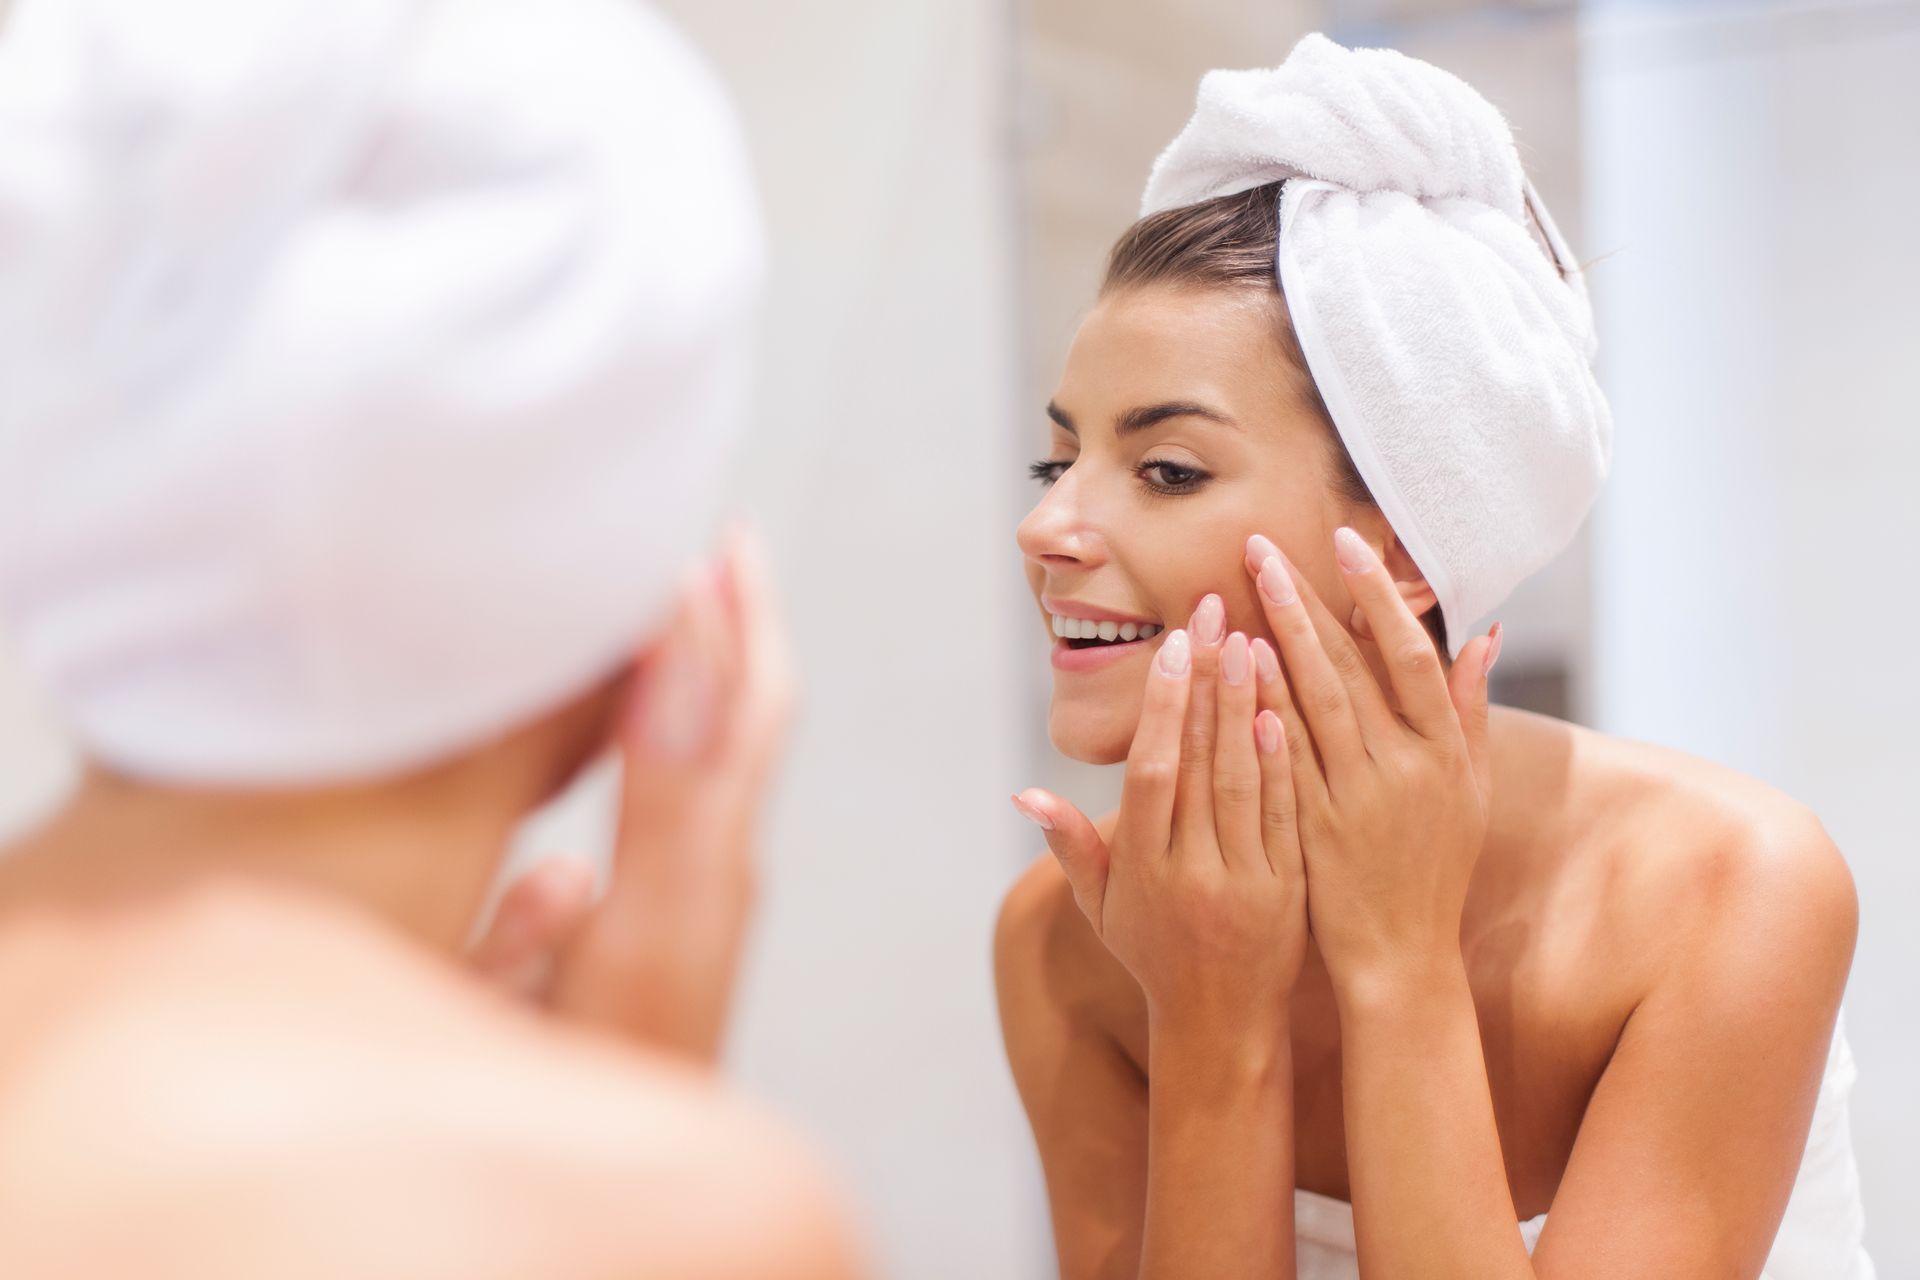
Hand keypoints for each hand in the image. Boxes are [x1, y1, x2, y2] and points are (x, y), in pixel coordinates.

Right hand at [472, 527, 795, 1063]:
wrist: (638, 1155)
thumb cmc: (611, 1068)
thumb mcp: (617, 942)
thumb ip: (648, 803)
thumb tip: (666, 692)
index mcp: (703, 860)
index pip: (735, 714)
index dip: (730, 626)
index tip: (709, 546)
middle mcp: (717, 864)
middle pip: (748, 718)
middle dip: (741, 625)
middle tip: (723, 547)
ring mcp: (705, 888)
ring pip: (728, 745)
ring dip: (719, 663)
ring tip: (692, 601)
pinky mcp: (683, 911)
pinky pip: (704, 784)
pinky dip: (690, 720)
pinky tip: (657, 709)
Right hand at [1012, 595, 1306, 1039]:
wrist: (1221, 1027)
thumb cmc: (1153, 956)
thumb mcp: (1100, 910)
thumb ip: (1071, 847)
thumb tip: (1024, 793)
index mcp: (1143, 868)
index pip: (1153, 771)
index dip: (1165, 708)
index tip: (1175, 646)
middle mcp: (1191, 869)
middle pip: (1201, 762)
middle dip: (1208, 682)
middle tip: (1219, 613)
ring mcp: (1244, 880)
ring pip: (1246, 781)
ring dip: (1250, 707)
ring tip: (1255, 641)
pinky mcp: (1288, 891)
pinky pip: (1287, 818)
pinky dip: (1286, 766)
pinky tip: (1287, 712)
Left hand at [1241, 528, 1498, 995]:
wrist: (1401, 956)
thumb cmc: (1435, 866)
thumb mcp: (1470, 790)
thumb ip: (1470, 709)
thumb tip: (1485, 632)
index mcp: (1445, 753)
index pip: (1410, 655)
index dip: (1376, 596)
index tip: (1343, 543)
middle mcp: (1404, 769)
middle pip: (1348, 667)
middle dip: (1303, 600)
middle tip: (1262, 546)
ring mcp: (1356, 799)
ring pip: (1311, 703)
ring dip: (1276, 638)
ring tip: (1245, 586)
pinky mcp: (1313, 828)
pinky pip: (1282, 754)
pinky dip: (1260, 706)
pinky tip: (1235, 664)